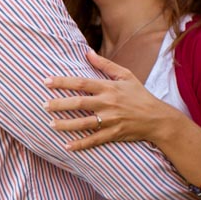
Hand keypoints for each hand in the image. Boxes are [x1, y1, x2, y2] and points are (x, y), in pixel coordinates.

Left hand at [44, 49, 168, 150]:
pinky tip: (67, 146)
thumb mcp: (126, 75)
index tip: (46, 81)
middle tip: (43, 105)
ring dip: (65, 124)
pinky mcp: (113, 134)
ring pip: (83, 123)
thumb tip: (87, 52)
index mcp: (109, 88)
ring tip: (50, 124)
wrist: (157, 118)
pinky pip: (94, 140)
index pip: (81, 83)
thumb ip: (105, 65)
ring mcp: (110, 120)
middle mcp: (108, 104)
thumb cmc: (140, 95)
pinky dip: (80, 144)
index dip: (63, 82)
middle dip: (59, 104)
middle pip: (79, 103)